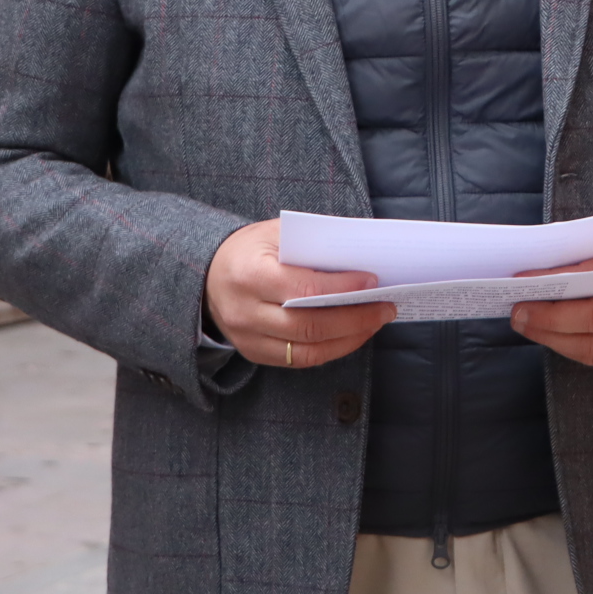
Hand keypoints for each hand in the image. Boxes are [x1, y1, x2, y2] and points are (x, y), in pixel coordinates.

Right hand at [205, 219, 396, 368]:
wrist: (207, 274)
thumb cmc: (249, 249)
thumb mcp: (274, 233)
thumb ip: (311, 245)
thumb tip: (359, 260)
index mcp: (249, 275)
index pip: (302, 289)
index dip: (341, 288)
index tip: (372, 281)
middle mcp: (245, 312)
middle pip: (309, 326)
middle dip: (355, 318)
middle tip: (385, 307)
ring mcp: (248, 339)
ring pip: (308, 350)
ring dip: (349, 339)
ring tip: (375, 322)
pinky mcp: (255, 353)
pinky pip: (300, 360)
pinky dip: (331, 349)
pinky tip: (352, 335)